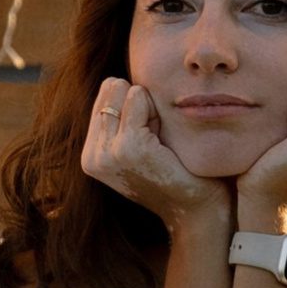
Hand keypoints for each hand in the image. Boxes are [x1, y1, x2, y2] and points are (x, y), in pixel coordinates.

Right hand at [80, 78, 224, 230]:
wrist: (195, 208)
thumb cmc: (174, 174)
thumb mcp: (138, 147)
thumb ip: (121, 121)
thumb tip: (118, 79)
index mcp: (90, 156)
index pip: (104, 98)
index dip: (132, 107)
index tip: (149, 138)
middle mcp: (92, 156)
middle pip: (111, 89)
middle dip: (138, 104)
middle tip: (157, 138)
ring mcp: (107, 152)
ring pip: (123, 90)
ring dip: (148, 106)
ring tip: (160, 141)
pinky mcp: (128, 145)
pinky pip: (138, 97)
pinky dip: (156, 109)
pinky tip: (166, 139)